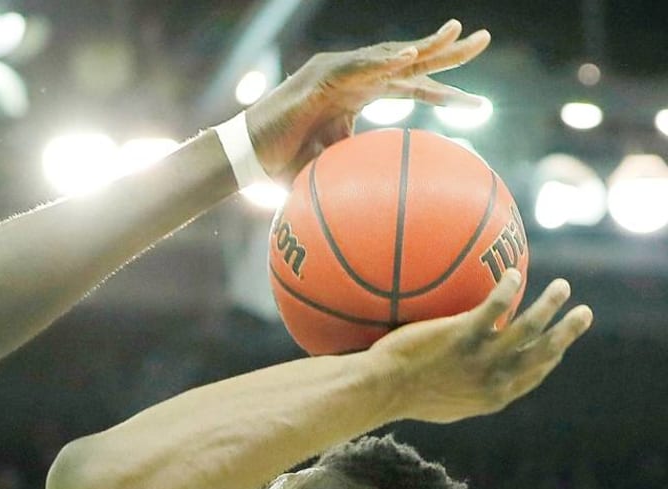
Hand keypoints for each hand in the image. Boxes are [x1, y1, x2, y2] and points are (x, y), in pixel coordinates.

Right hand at [246, 20, 490, 178]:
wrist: (246, 159)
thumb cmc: (281, 167)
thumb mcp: (331, 171)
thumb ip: (357, 175)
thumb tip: (381, 209)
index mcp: (359, 96)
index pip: (410, 88)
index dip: (444, 94)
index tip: (478, 108)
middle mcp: (353, 78)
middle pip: (409, 61)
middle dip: (447, 51)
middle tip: (485, 39)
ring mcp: (338, 72)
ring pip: (389, 54)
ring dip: (423, 45)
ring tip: (455, 35)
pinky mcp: (321, 75)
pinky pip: (360, 66)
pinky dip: (385, 61)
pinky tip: (412, 56)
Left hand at [369, 272, 592, 424]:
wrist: (378, 391)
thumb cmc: (401, 396)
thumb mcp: (442, 403)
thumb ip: (465, 391)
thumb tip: (470, 380)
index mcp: (492, 397)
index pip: (532, 376)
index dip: (550, 360)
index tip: (559, 346)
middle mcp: (494, 379)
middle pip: (544, 353)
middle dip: (568, 332)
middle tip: (584, 314)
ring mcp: (480, 357)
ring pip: (528, 327)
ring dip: (550, 305)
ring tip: (562, 287)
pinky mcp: (461, 335)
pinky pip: (494, 307)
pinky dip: (508, 289)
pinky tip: (513, 274)